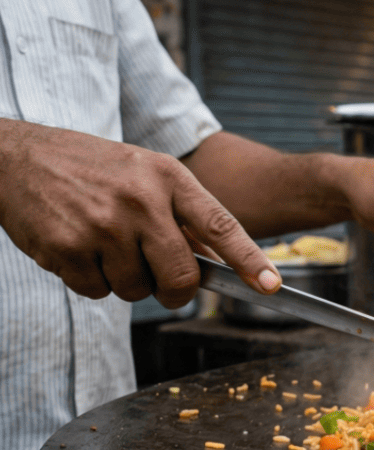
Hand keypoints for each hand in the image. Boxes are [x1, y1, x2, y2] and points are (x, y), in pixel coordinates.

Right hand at [0, 120, 279, 307]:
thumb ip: (181, 214)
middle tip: (163, 283)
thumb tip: (218, 261)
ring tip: (105, 244)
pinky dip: (91, 281)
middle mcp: (140, 200)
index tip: (271, 286)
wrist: (16, 156)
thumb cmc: (91, 168)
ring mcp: (103, 225)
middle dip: (175, 290)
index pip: (220, 224)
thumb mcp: (144, 173)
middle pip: (181, 277)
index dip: (249, 260)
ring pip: (137, 290)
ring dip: (126, 281)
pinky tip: (79, 248)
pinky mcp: (67, 248)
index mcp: (167, 177)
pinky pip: (97, 292)